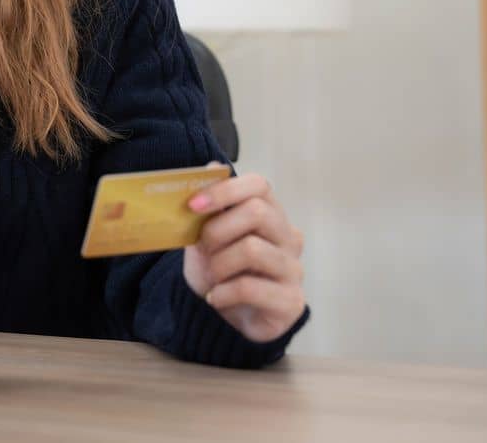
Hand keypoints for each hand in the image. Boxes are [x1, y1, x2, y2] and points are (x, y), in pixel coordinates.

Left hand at [181, 167, 305, 342]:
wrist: (225, 319)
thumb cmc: (218, 271)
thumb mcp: (204, 238)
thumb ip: (207, 208)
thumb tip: (209, 168)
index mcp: (269, 214)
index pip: (259, 185)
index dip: (225, 190)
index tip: (193, 205)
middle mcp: (288, 237)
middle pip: (258, 212)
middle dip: (218, 229)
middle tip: (203, 248)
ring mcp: (293, 269)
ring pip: (253, 249)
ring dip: (219, 264)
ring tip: (211, 277)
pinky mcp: (291, 302)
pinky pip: (250, 287)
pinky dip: (223, 292)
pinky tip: (216, 298)